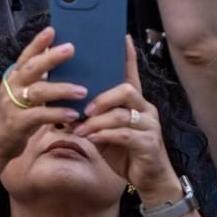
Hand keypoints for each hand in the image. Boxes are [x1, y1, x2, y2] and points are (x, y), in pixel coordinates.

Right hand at [0, 27, 85, 167]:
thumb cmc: (13, 115)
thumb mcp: (20, 93)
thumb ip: (36, 78)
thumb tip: (54, 58)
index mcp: (13, 77)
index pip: (26, 56)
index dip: (37, 43)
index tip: (51, 30)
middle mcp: (11, 87)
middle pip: (31, 68)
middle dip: (51, 58)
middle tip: (71, 48)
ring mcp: (12, 105)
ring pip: (38, 92)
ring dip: (62, 89)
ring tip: (82, 90)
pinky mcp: (17, 123)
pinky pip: (40, 116)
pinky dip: (57, 114)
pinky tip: (73, 114)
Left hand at [73, 36, 181, 203]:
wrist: (150, 180)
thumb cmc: (126, 153)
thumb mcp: (106, 133)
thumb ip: (94, 120)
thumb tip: (67, 111)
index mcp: (135, 103)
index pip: (131, 74)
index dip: (127, 56)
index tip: (122, 37)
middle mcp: (145, 109)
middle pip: (126, 90)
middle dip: (102, 97)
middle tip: (84, 108)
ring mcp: (149, 126)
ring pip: (122, 114)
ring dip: (98, 121)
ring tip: (80, 129)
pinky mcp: (148, 144)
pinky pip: (124, 134)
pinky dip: (105, 135)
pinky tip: (91, 139)